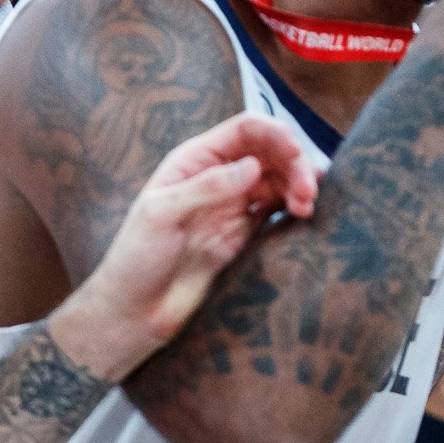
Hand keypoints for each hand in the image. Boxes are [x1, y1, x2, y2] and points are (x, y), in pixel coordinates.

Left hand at [53, 113, 321, 382]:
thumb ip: (207, 187)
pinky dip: (295, 206)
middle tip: (308, 190)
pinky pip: (277, 209)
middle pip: (270, 153)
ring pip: (278, 180)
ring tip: (307, 206)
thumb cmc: (135, 259)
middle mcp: (217, 177)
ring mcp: (233, 205)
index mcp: (194, 161)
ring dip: (299, 186)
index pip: (245, 131)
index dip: (275, 134)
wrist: (136, 311)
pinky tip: (303, 213)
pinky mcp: (244, 233)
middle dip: (294, 164)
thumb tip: (253, 166)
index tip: (296, 154)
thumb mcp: (161, 215)